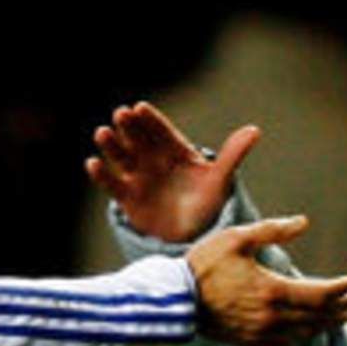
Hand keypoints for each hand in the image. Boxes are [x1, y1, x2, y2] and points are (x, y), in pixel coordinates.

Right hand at [86, 101, 258, 242]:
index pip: (161, 131)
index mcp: (176, 151)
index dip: (150, 120)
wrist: (194, 237)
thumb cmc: (209, 204)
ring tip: (102, 133)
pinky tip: (92, 164)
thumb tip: (254, 130)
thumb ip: (233, 155)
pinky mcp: (127, 198)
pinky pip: (113, 185)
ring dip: (111, 146)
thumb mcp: (221, 180)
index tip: (140, 108)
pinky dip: (102, 175)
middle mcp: (154, 159)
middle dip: (129, 127)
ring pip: (122, 157)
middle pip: (138, 139)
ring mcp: (139, 177)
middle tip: (120, 114)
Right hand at [185, 216, 346, 345]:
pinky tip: (308, 329)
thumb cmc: (204, 264)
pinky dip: (303, 335)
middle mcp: (271, 316)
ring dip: (326, 324)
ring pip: (305, 332)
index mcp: (272, 290)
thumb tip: (303, 222)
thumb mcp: (238, 238)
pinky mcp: (250, 341)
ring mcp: (261, 332)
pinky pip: (286, 342)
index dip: (342, 289)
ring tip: (341, 317)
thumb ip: (273, 230)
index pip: (320, 294)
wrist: (174, 300)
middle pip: (318, 315)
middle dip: (341, 307)